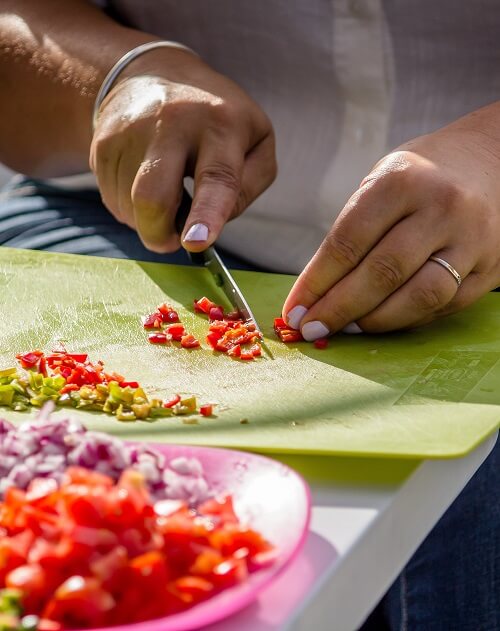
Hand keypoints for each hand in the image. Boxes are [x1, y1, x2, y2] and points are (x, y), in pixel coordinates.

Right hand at [90, 47, 275, 252]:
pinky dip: (131, 207)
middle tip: (172, 240)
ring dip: (147, 220)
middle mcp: (172, 122)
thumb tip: (215, 222)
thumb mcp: (257, 141)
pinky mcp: (103, 142)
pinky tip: (146, 183)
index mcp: (221, 124)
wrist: (156, 72)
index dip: (207, 214)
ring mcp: (131, 130)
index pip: (216, 177)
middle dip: (159, 234)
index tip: (196, 243)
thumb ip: (249, 186)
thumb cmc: (218, 119)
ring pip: (130, 207)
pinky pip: (112, 199)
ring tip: (166, 192)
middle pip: (152, 197)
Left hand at [283, 107, 499, 336]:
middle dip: (339, 309)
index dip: (316, 283)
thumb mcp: (379, 184)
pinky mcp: (490, 267)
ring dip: (375, 321)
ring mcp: (472, 239)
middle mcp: (441, 208)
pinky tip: (382, 321)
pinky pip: (444, 306)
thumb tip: (316, 294)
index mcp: (401, 181)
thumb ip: (352, 234)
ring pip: (419, 297)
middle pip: (382, 273)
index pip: (348, 242)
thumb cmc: (419, 178)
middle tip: (311, 329)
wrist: (489, 162)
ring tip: (347, 328)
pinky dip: (407, 320)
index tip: (293, 310)